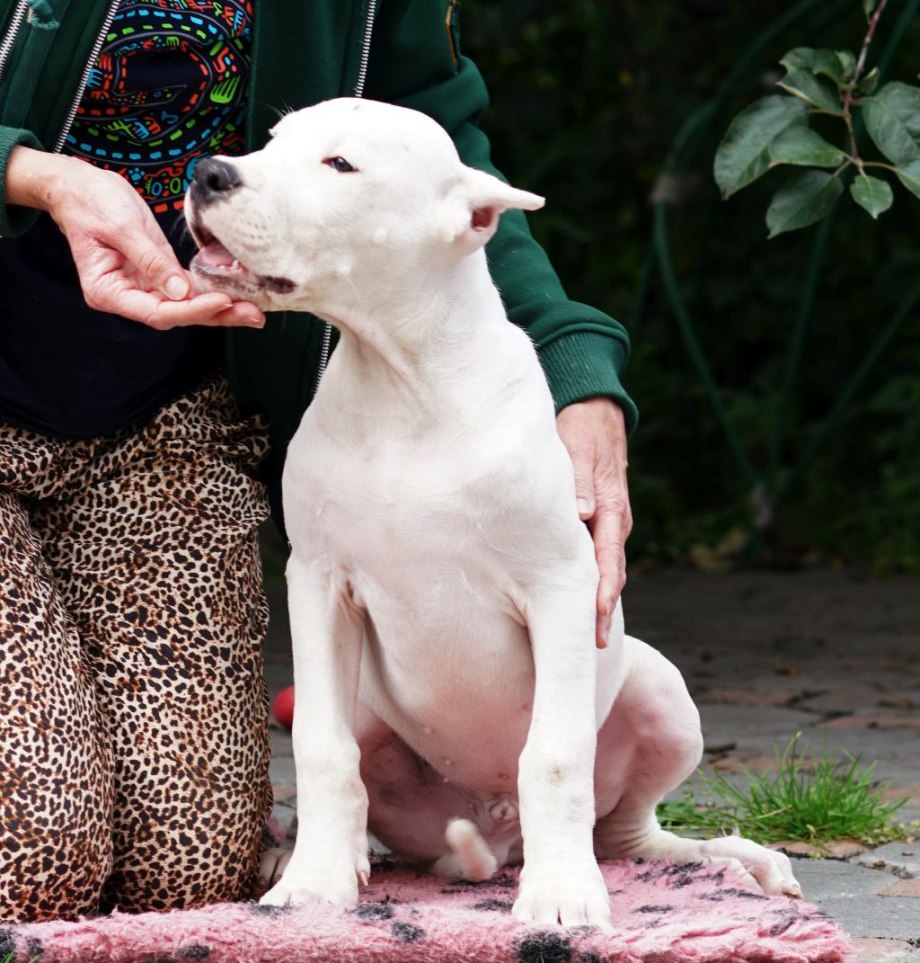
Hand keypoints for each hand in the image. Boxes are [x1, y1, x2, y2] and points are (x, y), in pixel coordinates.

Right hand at [5, 146, 264, 329]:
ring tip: (253, 311)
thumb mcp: (122, 228)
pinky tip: (236, 295)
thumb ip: (151, 261)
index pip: (157, 312)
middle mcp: (127, 297)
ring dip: (220, 309)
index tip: (221, 301)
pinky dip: (210, 293)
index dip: (191, 310)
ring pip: (186, 306)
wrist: (80, 187)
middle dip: (215, 315)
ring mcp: (144, 288)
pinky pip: (187, 290)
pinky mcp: (158, 275)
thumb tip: (181, 292)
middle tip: (252, 315)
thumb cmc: (92, 202)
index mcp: (109, 292)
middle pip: (176, 315)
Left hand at [555, 398, 631, 647]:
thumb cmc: (581, 431)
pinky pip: (597, 555)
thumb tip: (580, 513)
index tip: (598, 618)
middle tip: (593, 646)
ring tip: (588, 635)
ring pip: (605, 567)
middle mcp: (615, 520)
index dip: (603, 591)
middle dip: (603, 608)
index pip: (609, 558)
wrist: (596, 413)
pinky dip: (592, 579)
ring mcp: (608, 522)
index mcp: (611, 507)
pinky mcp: (598, 519)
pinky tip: (577, 600)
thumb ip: (578, 480)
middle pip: (611, 572)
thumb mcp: (577, 448)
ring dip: (598, 598)